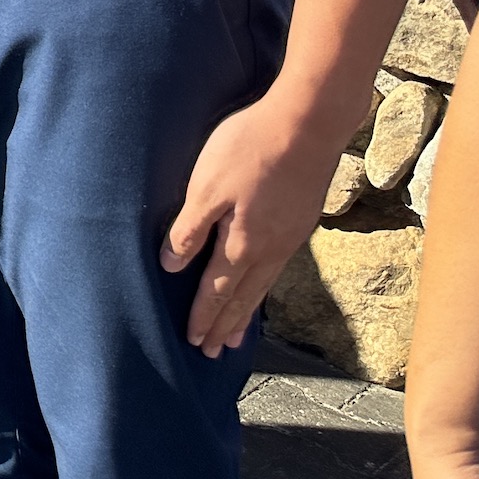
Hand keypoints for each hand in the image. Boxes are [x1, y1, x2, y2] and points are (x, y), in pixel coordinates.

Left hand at [161, 91, 336, 356]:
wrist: (308, 125)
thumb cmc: (249, 149)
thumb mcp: (207, 186)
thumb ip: (189, 229)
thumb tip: (171, 266)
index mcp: (242, 244)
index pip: (216, 290)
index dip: (203, 316)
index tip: (193, 341)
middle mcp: (269, 249)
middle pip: (242, 297)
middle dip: (224, 325)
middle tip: (212, 352)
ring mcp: (289, 237)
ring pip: (262, 286)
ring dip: (245, 313)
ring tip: (235, 337)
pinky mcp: (301, 221)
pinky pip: (277, 268)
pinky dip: (264, 288)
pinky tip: (261, 286)